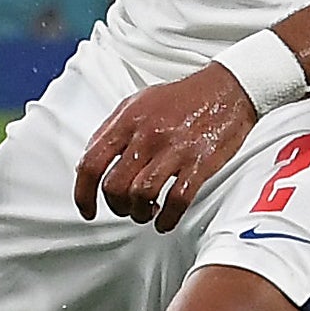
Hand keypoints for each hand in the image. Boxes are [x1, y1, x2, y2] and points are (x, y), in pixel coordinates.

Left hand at [72, 63, 260, 231]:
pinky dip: (167, 219)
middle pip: (114, 186)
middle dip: (116, 206)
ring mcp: (174, 150)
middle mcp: (147, 136)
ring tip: (146, 211)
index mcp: (128, 121)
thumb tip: (91, 158)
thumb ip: (112, 129)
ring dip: (140, 213)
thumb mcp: (138, 103)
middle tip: (125, 208)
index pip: (91, 163)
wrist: (227, 90)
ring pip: (141, 196)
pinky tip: (165, 220)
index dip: (83, 193)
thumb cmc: (183, 98)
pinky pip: (177, 200)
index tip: (87, 209)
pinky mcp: (199, 163)